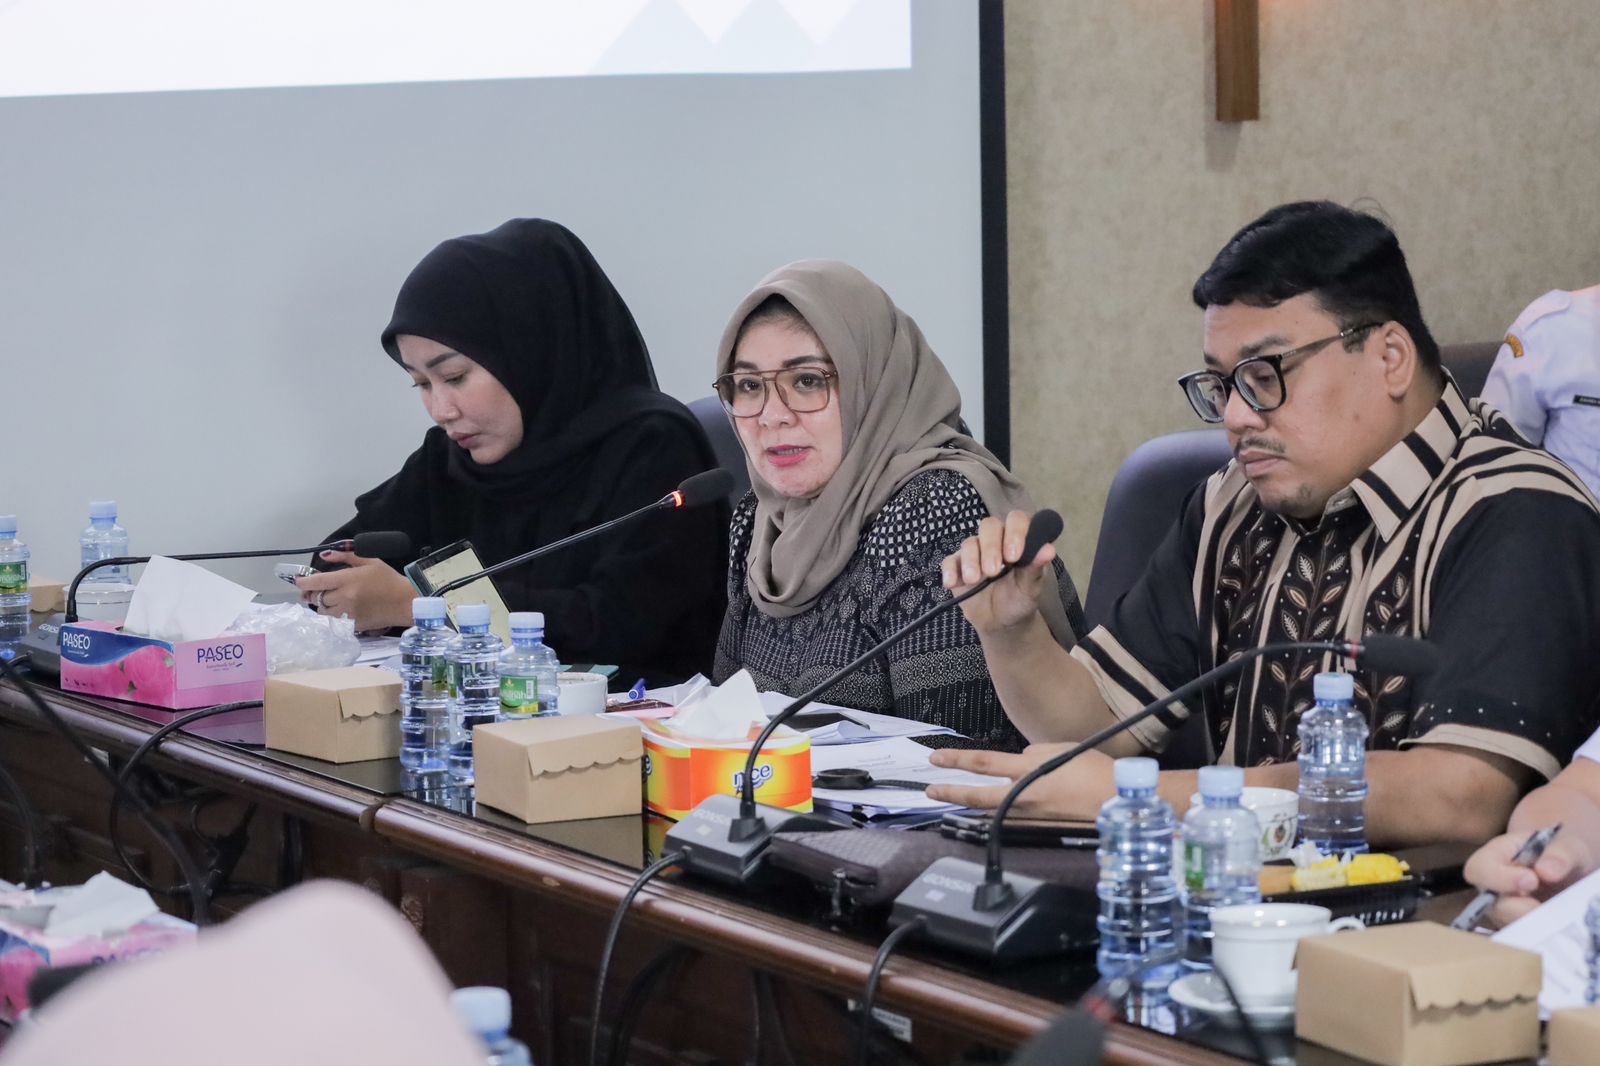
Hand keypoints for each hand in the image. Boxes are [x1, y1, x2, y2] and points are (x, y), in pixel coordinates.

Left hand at [295, 551, 414, 631]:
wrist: (405, 603)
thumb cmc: (388, 580)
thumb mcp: (370, 561)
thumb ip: (346, 556)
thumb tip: (325, 555)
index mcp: (347, 579)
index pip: (317, 582)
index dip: (303, 582)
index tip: (299, 581)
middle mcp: (344, 597)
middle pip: (317, 597)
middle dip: (312, 594)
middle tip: (312, 591)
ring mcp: (348, 613)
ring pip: (322, 612)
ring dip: (322, 606)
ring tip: (327, 601)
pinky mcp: (352, 625)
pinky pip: (333, 622)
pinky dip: (332, 616)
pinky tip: (338, 611)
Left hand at [925, 744, 1114, 819]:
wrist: (1118, 801)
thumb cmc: (1094, 771)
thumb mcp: (1060, 749)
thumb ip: (1033, 754)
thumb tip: (1019, 758)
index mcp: (1028, 771)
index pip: (983, 764)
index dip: (957, 761)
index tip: (936, 759)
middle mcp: (1024, 796)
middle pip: (978, 796)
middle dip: (951, 792)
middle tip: (931, 790)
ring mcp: (1031, 817)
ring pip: (994, 812)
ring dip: (974, 807)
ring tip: (958, 802)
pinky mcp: (1041, 829)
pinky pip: (1014, 820)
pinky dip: (1000, 817)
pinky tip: (992, 816)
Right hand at [940, 510, 1055, 634]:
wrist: (1002, 623)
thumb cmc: (1020, 600)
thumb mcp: (1030, 588)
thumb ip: (1036, 567)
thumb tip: (1049, 549)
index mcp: (1019, 539)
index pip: (1017, 520)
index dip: (1015, 532)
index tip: (1013, 555)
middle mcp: (997, 540)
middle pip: (989, 526)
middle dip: (990, 547)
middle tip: (993, 571)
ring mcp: (975, 552)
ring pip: (969, 543)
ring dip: (970, 560)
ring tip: (974, 580)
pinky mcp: (957, 566)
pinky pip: (950, 561)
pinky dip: (950, 570)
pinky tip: (952, 583)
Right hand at [1463, 829, 1597, 926]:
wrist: (1572, 865)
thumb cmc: (1565, 850)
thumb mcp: (1568, 845)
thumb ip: (1559, 855)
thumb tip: (1546, 872)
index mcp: (1497, 855)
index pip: (1479, 869)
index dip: (1499, 878)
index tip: (1532, 881)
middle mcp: (1494, 883)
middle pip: (1487, 902)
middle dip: (1515, 908)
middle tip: (1542, 907)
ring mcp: (1504, 906)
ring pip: (1504, 923)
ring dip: (1530, 922)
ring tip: (1554, 913)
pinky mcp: (1519, 924)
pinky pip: (1520, 935)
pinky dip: (1538, 933)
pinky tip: (1556, 925)